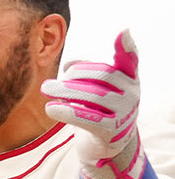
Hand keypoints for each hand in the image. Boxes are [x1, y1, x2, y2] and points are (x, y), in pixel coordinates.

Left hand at [43, 31, 145, 178]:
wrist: (106, 147)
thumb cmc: (97, 112)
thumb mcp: (96, 91)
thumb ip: (87, 74)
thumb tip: (69, 63)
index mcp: (129, 79)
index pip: (131, 59)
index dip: (127, 46)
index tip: (123, 31)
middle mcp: (132, 93)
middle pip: (103, 76)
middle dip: (75, 74)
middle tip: (50, 82)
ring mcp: (125, 113)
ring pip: (94, 96)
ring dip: (66, 91)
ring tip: (46, 89)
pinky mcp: (112, 131)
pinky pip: (88, 118)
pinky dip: (68, 112)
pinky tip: (51, 109)